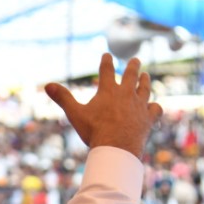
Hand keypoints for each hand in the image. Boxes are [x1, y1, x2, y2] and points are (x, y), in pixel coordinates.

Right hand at [45, 54, 161, 158]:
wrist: (117, 148)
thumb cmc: (94, 131)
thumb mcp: (75, 114)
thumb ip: (63, 98)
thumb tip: (47, 85)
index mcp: (108, 90)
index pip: (107, 70)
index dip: (106, 61)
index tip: (107, 55)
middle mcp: (127, 94)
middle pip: (132, 75)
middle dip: (133, 66)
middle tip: (136, 60)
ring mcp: (139, 106)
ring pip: (145, 89)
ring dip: (145, 81)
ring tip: (146, 76)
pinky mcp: (148, 119)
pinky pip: (155, 109)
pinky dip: (155, 107)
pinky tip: (154, 107)